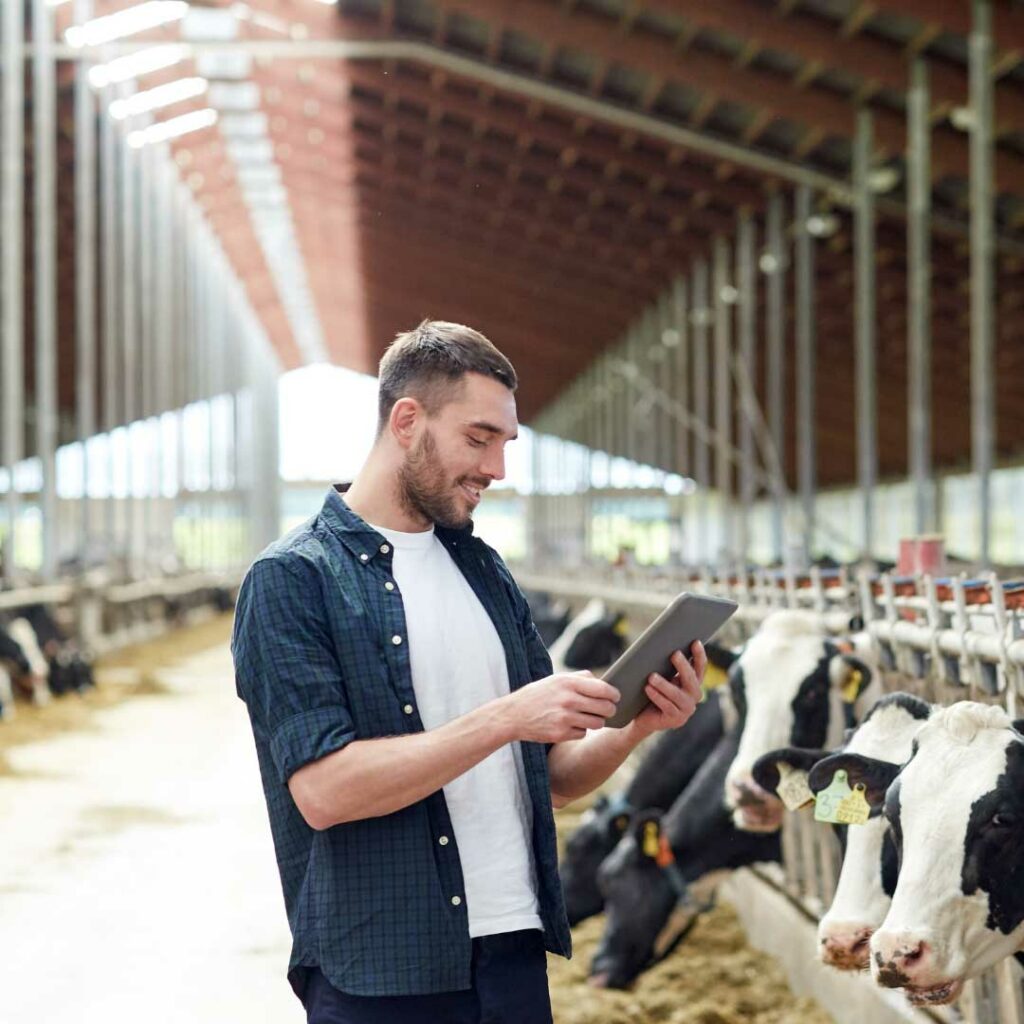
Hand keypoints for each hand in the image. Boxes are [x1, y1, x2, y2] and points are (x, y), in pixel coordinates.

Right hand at [504, 671, 619, 743]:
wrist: (513, 715)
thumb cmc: (538, 694)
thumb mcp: (556, 679)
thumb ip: (580, 678)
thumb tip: (604, 682)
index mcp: (568, 683)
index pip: (603, 689)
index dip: (614, 694)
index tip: (616, 697)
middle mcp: (568, 700)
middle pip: (605, 707)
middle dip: (610, 709)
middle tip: (608, 709)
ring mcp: (564, 718)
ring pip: (597, 723)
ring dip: (597, 721)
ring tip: (590, 717)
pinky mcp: (561, 734)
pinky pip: (583, 733)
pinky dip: (581, 730)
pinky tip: (572, 725)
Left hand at [628, 641, 705, 740]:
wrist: (644, 716)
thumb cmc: (653, 691)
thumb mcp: (662, 676)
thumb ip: (667, 666)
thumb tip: (662, 645)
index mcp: (693, 683)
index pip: (700, 668)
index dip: (699, 655)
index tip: (695, 642)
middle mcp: (694, 696)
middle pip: (691, 680)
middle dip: (683, 666)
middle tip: (674, 654)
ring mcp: (686, 709)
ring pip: (677, 695)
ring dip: (664, 685)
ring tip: (652, 676)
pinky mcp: (676, 720)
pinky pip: (667, 706)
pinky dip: (657, 696)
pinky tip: (648, 689)